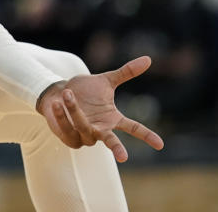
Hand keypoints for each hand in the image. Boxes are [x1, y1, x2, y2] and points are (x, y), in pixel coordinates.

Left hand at [36, 56, 164, 162]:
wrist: (59, 94)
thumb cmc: (85, 90)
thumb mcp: (106, 80)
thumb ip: (126, 72)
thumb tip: (148, 59)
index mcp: (113, 119)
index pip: (133, 128)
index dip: (147, 136)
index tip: (160, 144)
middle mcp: (101, 130)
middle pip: (111, 142)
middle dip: (117, 148)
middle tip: (124, 157)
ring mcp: (85, 136)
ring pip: (83, 127)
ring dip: (74, 111)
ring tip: (68, 93)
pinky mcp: (70, 138)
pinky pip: (67, 129)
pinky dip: (62, 116)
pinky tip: (57, 104)